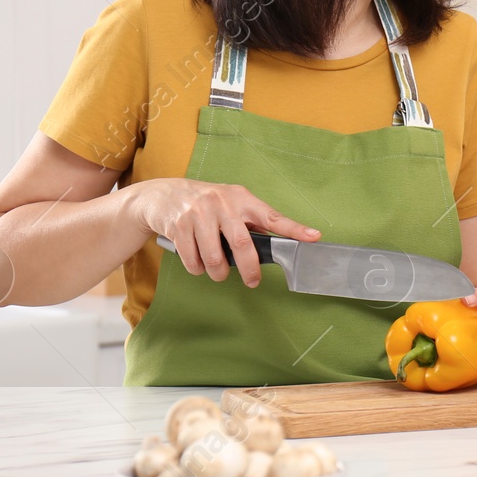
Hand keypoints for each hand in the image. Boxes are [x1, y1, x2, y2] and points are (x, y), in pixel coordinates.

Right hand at [131, 178, 320, 286]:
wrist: (163, 195)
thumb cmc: (205, 202)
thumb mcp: (231, 203)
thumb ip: (251, 221)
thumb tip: (274, 243)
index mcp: (242, 199)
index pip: (272, 216)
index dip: (294, 229)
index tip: (313, 237)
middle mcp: (222, 204)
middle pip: (242, 244)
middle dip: (250, 269)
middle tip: (253, 281)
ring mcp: (199, 214)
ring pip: (215, 259)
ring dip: (219, 273)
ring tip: (219, 271)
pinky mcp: (179, 227)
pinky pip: (193, 261)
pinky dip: (197, 269)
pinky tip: (198, 262)